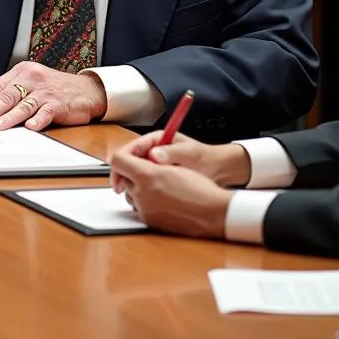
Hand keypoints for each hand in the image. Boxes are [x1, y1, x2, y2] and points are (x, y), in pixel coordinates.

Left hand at [0, 63, 106, 130]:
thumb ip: (14, 94)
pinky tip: (30, 127)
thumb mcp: (32, 84)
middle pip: (7, 96)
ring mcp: (45, 91)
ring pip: (23, 105)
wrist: (86, 89)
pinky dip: (38, 120)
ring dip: (8, 117)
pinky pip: (46, 112)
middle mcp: (32, 78)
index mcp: (22, 71)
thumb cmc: (54, 89)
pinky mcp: (59, 103)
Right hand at [109, 131, 250, 193]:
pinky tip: (144, 199)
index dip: (122, 159)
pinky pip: (145, 182)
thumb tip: (153, 155)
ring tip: (133, 195)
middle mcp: (153, 151)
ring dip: (132, 183)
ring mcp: (156, 164)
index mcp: (157, 140)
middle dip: (124, 174)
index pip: (132, 147)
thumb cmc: (206, 159)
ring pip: (136, 173)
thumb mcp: (189, 155)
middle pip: (130, 161)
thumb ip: (171, 154)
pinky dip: (142, 190)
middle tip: (119, 189)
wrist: (221, 170)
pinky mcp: (160, 176)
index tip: (118, 171)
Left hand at [110, 150, 231, 239]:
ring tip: (157, 185)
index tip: (126, 157)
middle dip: (131, 173)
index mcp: (147, 175)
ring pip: (129, 193)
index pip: (118, 160)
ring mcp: (145, 209)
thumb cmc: (200, 189)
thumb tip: (135, 158)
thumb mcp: (174, 165)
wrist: (215, 213)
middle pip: (122, 177)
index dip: (122, 156)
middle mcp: (142, 193)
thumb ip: (150, 160)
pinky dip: (144, 202)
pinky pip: (138, 207)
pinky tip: (160, 198)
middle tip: (146, 170)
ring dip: (137, 188)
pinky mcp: (149, 221)